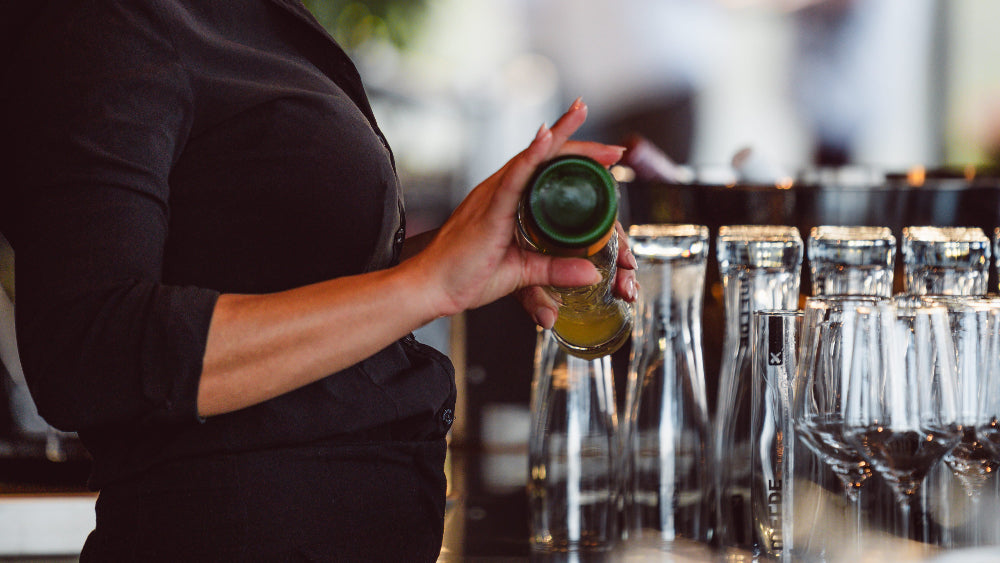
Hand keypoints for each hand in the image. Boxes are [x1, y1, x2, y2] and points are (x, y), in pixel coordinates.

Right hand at [405, 98, 634, 321]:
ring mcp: (493, 196)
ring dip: (560, 138)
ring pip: (531, 159)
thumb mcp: (523, 274)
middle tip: (614, 146)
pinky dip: (531, 157)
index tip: (609, 156)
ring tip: (581, 115)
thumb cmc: (464, 278)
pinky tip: (546, 140)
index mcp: (507, 202)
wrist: (430, 288)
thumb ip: (556, 270)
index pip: (546, 171)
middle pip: (544, 158)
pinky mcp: (488, 210)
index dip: (576, 159)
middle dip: (579, 144)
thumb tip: (591, 273)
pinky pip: (513, 178)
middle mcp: (500, 191)